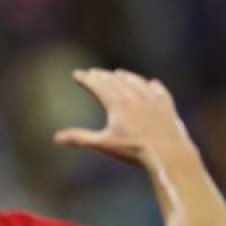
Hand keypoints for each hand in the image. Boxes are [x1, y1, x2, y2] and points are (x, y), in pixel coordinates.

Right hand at [52, 68, 193, 167]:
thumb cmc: (134, 150)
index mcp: (118, 104)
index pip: (98, 85)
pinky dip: (151, 85)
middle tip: (92, 72)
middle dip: (102, 75)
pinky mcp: (167, 106)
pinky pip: (158, 90)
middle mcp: (135, 97)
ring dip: (125, 76)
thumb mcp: (104, 144)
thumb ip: (80, 138)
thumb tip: (56, 138)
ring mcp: (153, 99)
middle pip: (115, 80)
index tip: (77, 74)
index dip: (86, 79)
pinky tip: (150, 83)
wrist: (169, 153)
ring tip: (118, 73)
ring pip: (136, 82)